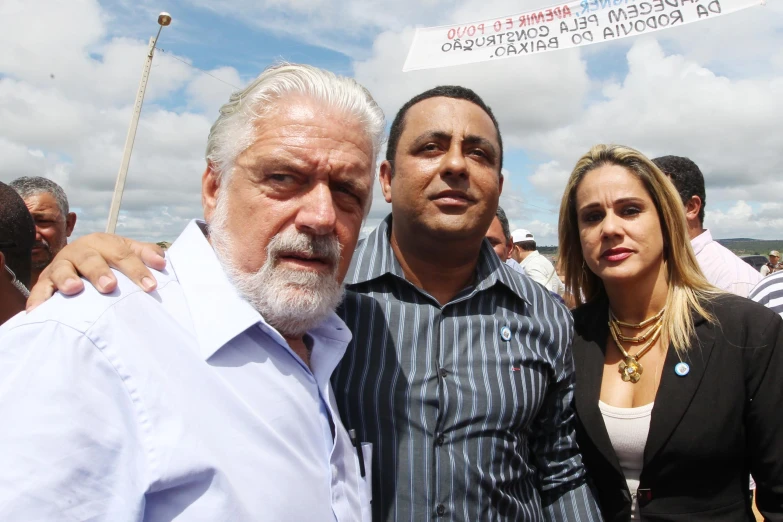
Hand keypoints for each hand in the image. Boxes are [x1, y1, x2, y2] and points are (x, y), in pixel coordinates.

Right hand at [27, 234, 165, 310]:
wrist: (76, 258)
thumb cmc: (109, 258)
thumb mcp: (126, 251)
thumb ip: (145, 254)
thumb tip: (162, 262)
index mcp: (103, 243)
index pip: (123, 255)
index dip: (137, 270)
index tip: (150, 286)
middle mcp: (80, 251)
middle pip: (91, 260)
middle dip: (100, 272)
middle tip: (109, 286)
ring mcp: (61, 266)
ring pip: (62, 270)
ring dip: (67, 279)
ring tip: (74, 289)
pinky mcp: (45, 282)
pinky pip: (40, 290)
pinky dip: (38, 299)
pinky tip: (38, 310)